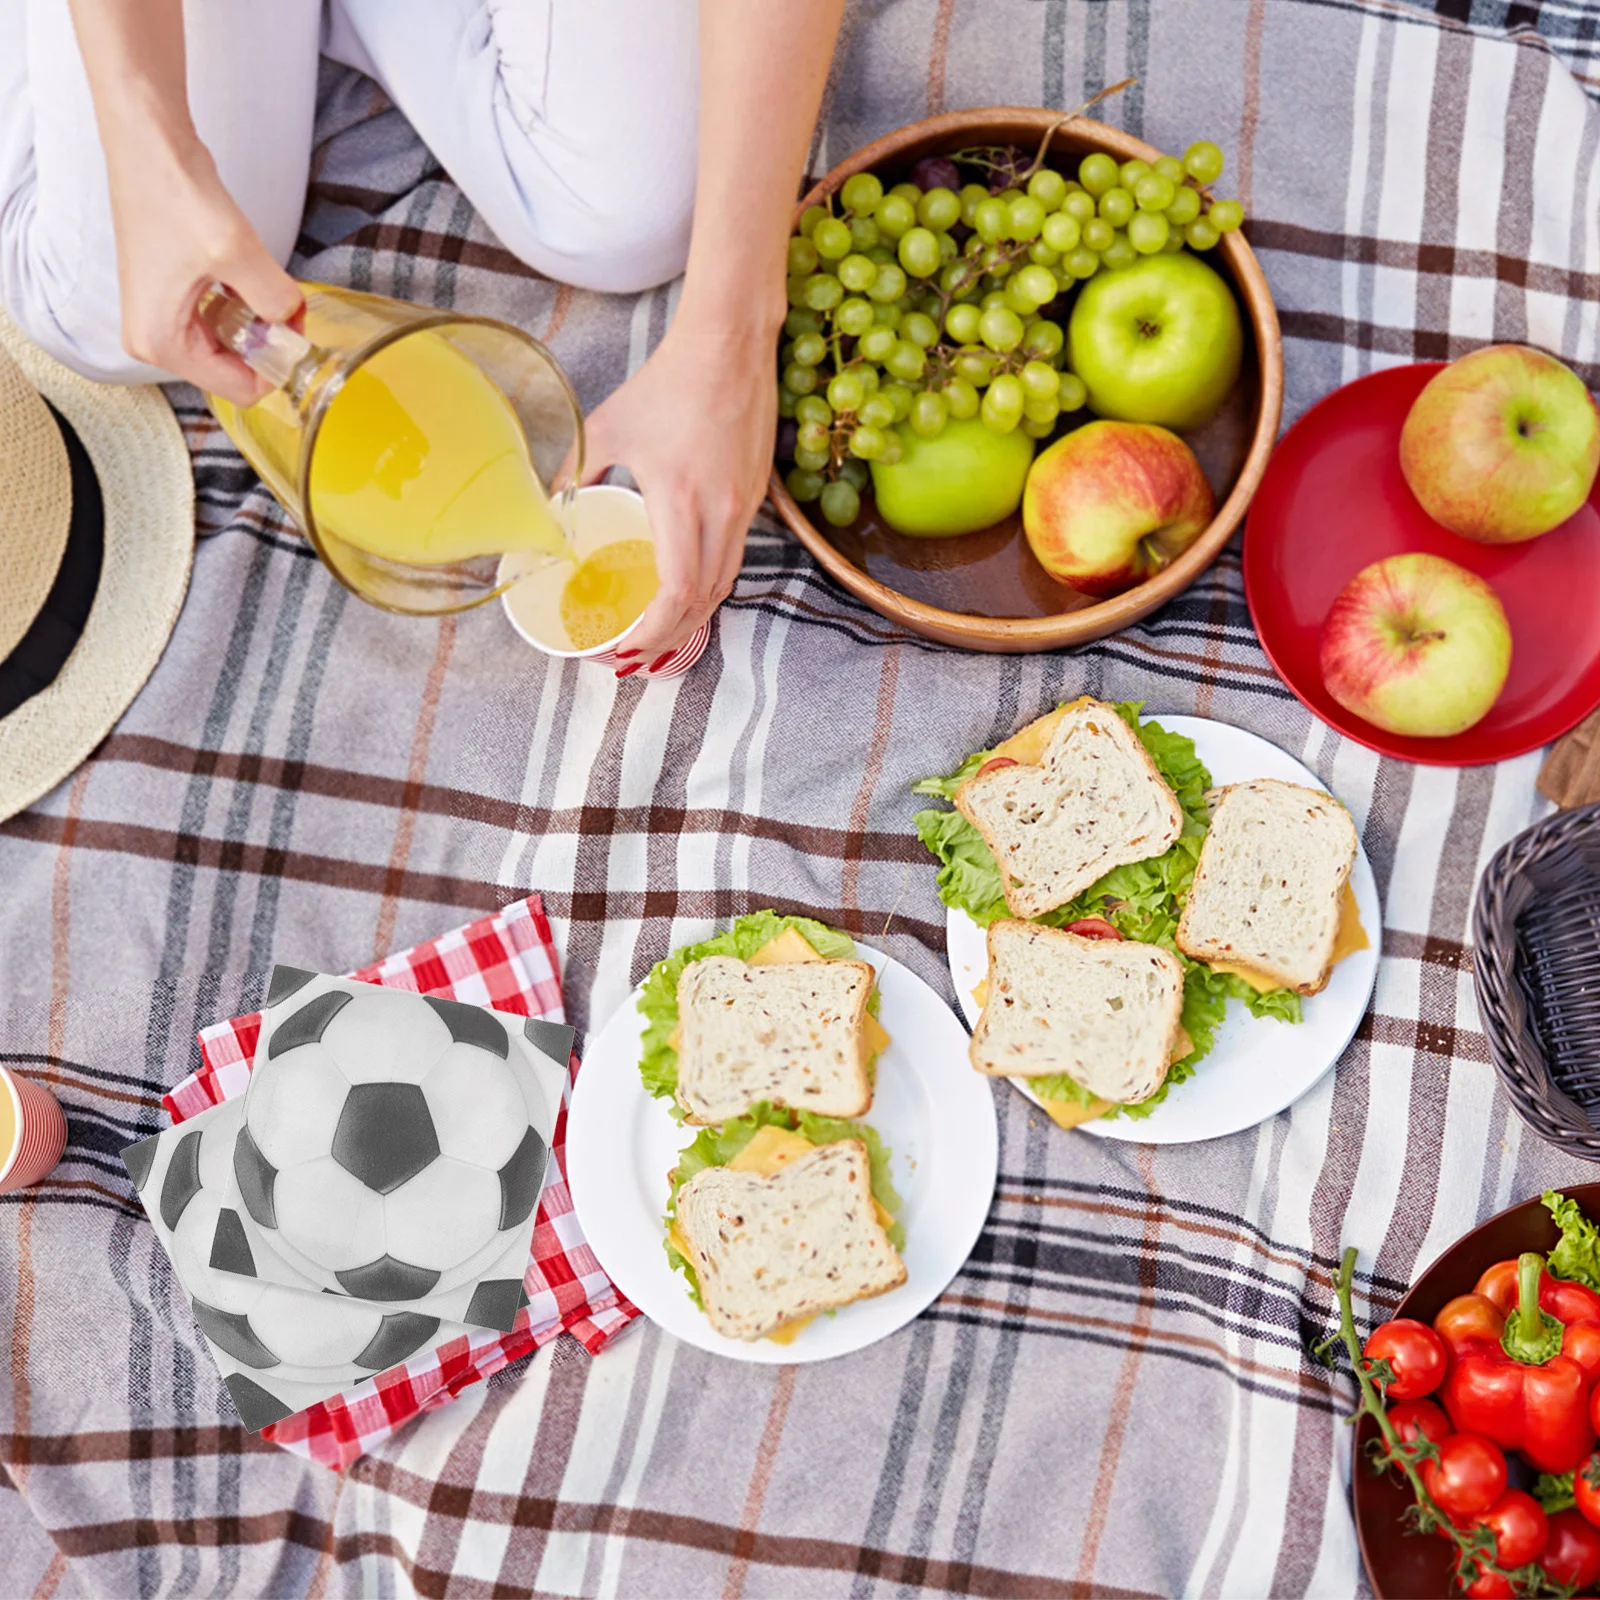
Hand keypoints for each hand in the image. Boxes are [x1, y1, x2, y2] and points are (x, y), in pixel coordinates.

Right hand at [104, 136, 300, 402]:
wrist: (148, 144)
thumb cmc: (175, 193)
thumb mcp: (237, 253)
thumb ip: (274, 299)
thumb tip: (293, 320)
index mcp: (160, 343)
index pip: (241, 390)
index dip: (277, 366)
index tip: (295, 330)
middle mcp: (153, 339)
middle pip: (236, 371)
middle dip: (266, 344)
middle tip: (287, 305)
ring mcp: (161, 318)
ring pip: (231, 346)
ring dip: (256, 323)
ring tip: (263, 284)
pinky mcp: (171, 297)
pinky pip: (221, 322)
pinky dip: (243, 307)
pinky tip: (247, 278)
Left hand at [579, 307, 777, 664]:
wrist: (730, 347)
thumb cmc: (668, 383)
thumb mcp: (608, 425)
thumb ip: (574, 470)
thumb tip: (548, 509)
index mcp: (682, 500)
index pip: (678, 590)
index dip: (654, 630)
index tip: (626, 646)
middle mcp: (721, 513)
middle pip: (704, 601)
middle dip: (670, 637)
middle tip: (635, 653)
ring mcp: (744, 508)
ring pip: (725, 583)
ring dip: (693, 615)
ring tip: (658, 631)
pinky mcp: (755, 498)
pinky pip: (734, 557)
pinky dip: (709, 584)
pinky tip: (684, 586)